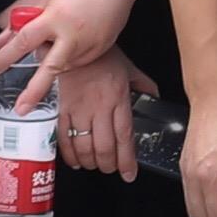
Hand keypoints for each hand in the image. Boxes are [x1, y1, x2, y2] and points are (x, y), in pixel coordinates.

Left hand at [5, 0, 147, 88]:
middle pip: (49, 68)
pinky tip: (75, 41)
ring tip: (62, 38)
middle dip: (34, 91)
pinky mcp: (103, 48)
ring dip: (55, 60)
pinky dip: (72, 57)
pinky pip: (81, 61)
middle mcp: (72, 33)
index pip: (23, 41)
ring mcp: (90, 43)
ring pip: (64, 65)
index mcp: (55, 17)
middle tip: (22, 108)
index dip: (5, 56)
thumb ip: (23, 22)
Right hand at [52, 42, 146, 180]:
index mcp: (118, 99)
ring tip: (95, 166)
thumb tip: (155, 97)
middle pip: (104, 146)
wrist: (72, 43)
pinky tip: (75, 160)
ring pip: (85, 146)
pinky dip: (69, 154)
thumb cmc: (101, 55)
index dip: (127, 160)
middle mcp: (99, 107)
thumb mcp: (129, 68)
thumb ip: (143, 85)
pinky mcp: (62, 109)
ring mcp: (79, 109)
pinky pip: (64, 137)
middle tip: (111, 169)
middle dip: (108, 164)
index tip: (129, 174)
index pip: (125, 136)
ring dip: (90, 162)